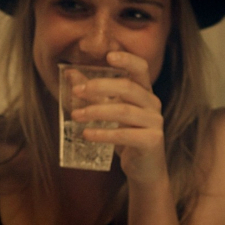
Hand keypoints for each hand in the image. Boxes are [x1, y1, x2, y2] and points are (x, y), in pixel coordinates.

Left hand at [72, 51, 166, 185]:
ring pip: (123, 111)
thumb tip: (69, 73)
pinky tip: (87, 134)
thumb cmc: (125, 136)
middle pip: (127, 87)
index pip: (141, 68)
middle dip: (99, 87)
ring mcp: (155, 122)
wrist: (144, 169)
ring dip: (96, 111)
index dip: (127, 60)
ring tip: (75, 116)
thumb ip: (91, 92)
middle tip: (76, 92)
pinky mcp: (152, 141)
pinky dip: (103, 134)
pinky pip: (124, 134)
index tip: (108, 55)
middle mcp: (153, 103)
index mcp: (144, 92)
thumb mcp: (107, 111)